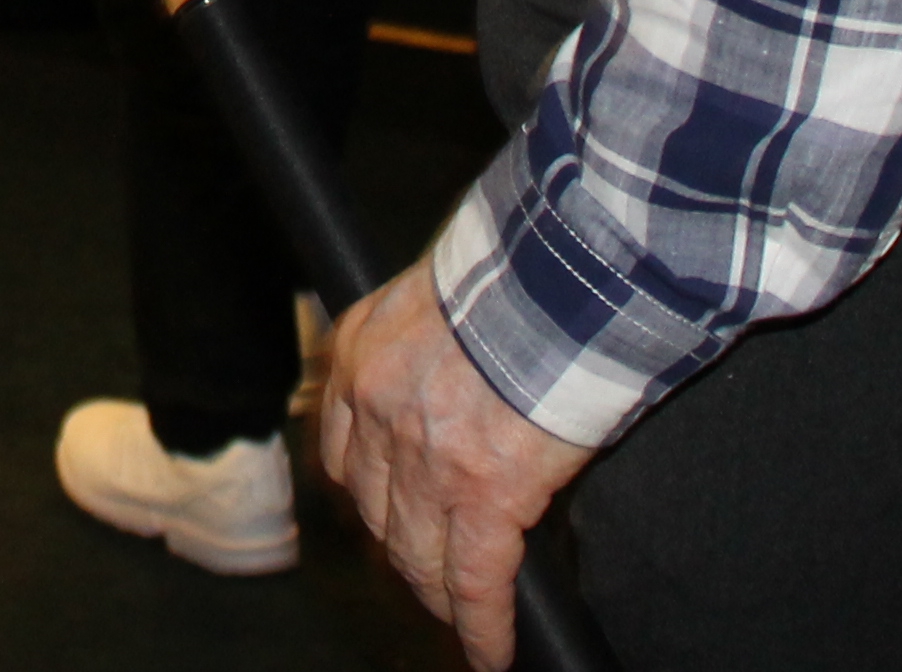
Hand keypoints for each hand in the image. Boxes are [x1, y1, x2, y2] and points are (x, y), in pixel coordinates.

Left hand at [315, 265, 596, 667]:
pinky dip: (483, 627)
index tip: (386, 514)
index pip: (343, 453)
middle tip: (426, 575)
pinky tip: (492, 652)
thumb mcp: (434, 294)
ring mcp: (425, 461)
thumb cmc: (518, 268)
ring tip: (458, 617)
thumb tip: (455, 380)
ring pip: (417, 556)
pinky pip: (474, 583)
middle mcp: (378, 412)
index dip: (369, 495)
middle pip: (376, 512)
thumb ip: (425, 346)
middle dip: (401, 550)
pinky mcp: (483, 498)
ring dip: (437, 594)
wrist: (557, 270)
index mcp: (360, 358)